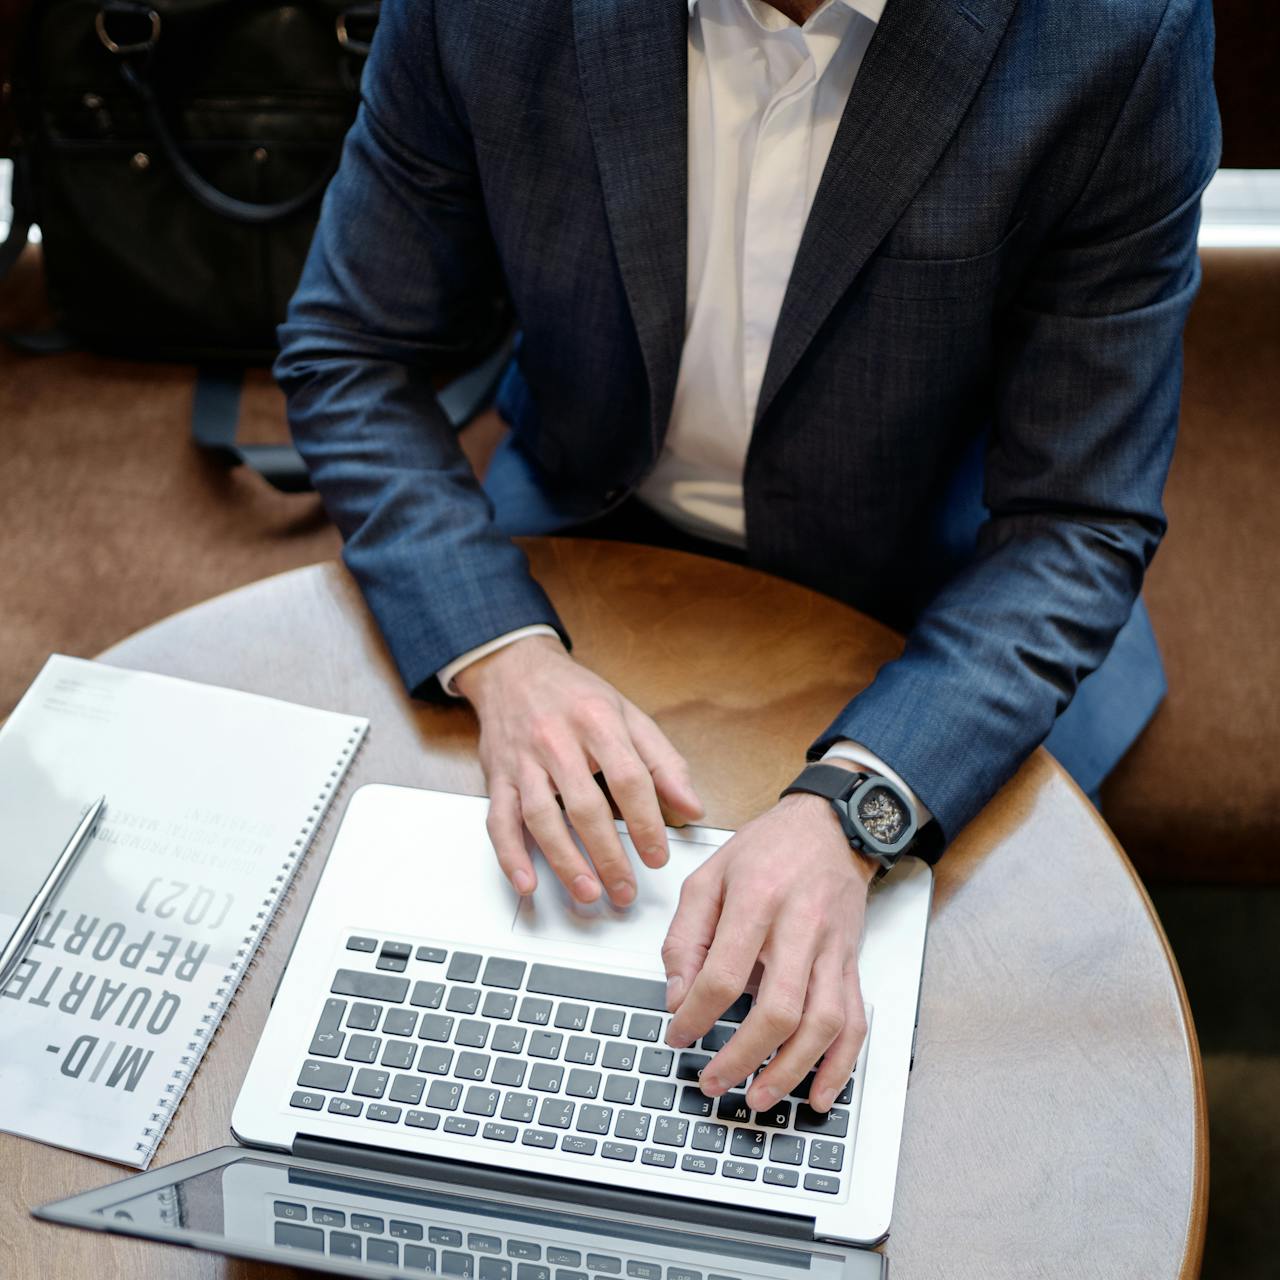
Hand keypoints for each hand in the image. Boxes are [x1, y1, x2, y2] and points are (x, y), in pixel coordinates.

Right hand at [456, 635, 704, 905]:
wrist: (514, 667)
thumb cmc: (574, 694)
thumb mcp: (628, 713)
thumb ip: (663, 761)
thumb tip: (692, 807)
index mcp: (597, 720)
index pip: (628, 779)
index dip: (646, 822)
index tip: (657, 856)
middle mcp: (556, 740)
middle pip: (585, 806)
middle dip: (608, 855)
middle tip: (626, 890)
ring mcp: (523, 760)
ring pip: (541, 818)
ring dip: (564, 861)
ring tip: (588, 892)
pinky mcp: (497, 777)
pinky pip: (499, 821)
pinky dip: (510, 856)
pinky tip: (526, 883)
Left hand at [661, 767, 873, 1112]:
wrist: (831, 827)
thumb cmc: (768, 849)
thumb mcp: (708, 875)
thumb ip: (686, 935)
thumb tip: (678, 995)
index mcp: (757, 899)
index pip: (725, 973)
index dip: (696, 1014)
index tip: (678, 1034)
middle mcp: (800, 927)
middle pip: (778, 1008)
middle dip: (743, 1056)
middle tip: (714, 1080)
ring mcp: (832, 949)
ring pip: (823, 1023)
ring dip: (791, 1070)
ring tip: (759, 1097)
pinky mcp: (851, 964)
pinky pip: (854, 1021)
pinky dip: (840, 1065)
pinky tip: (818, 1094)